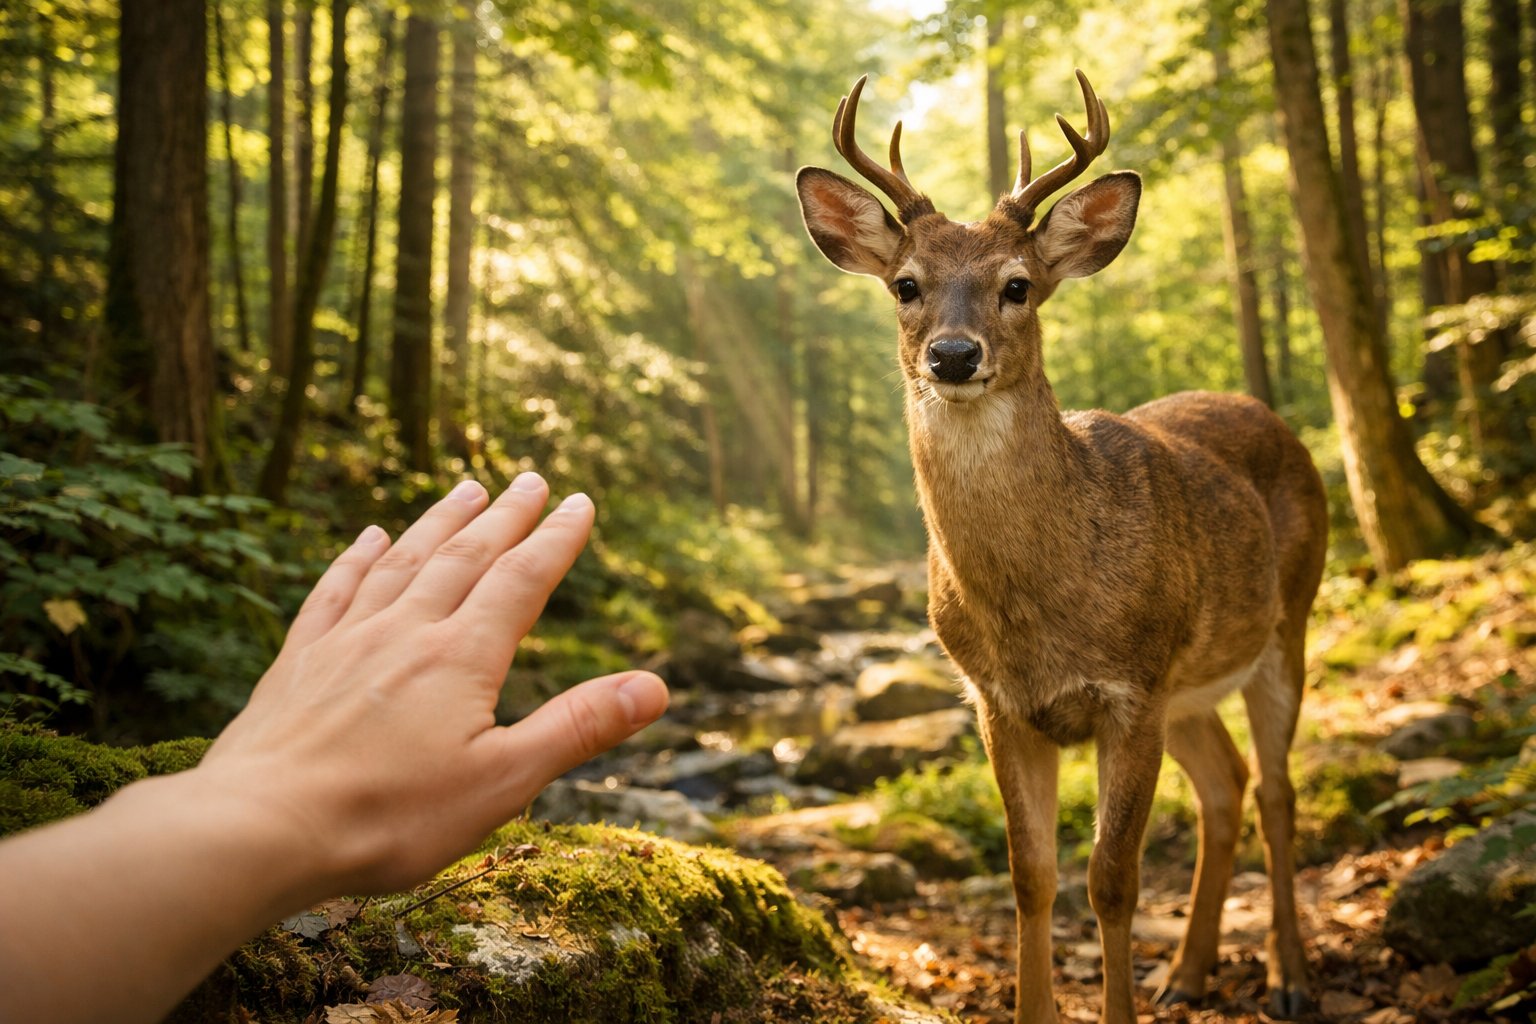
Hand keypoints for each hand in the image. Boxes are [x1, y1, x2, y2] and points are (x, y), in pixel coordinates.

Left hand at [198, 473, 668, 896]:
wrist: (258, 828)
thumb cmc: (388, 817)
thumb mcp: (502, 782)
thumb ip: (578, 727)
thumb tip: (656, 686)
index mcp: (462, 658)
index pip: (521, 582)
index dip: (555, 540)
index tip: (581, 502)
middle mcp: (406, 632)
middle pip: (465, 557)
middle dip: (504, 516)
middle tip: (530, 479)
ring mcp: (347, 641)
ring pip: (403, 562)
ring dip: (439, 523)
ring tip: (465, 488)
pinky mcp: (298, 662)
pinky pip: (334, 592)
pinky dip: (356, 559)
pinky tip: (367, 538)